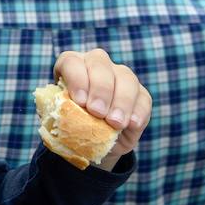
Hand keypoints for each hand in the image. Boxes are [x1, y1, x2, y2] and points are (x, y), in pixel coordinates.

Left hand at [52, 48, 150, 170]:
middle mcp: (96, 65)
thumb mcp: (61, 121)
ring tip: (115, 123)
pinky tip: (131, 124)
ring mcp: (120, 76)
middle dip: (100, 89)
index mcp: (71, 66)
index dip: (76, 79)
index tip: (79, 102)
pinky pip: (143, 98)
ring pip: (125, 78)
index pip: (71, 62)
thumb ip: (61, 114)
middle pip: (100, 64)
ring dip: (121, 101)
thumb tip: (63, 115)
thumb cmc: (70, 126)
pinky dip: (138, 111)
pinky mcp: (140, 94)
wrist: (92, 142)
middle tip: (97, 112)